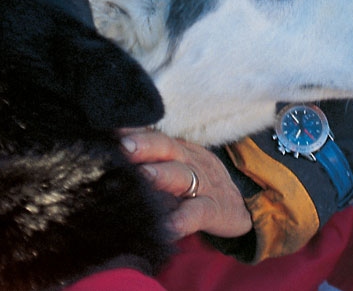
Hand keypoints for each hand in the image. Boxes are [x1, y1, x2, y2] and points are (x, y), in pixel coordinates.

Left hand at [120, 128, 251, 239]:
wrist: (241, 203)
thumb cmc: (196, 181)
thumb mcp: (177, 163)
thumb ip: (150, 157)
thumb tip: (111, 147)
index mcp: (175, 149)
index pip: (152, 133)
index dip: (133, 129)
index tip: (112, 127)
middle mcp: (187, 161)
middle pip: (165, 146)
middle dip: (144, 145)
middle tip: (124, 146)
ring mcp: (202, 184)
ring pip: (181, 175)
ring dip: (161, 174)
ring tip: (144, 175)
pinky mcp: (213, 210)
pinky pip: (197, 213)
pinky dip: (183, 219)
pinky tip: (169, 226)